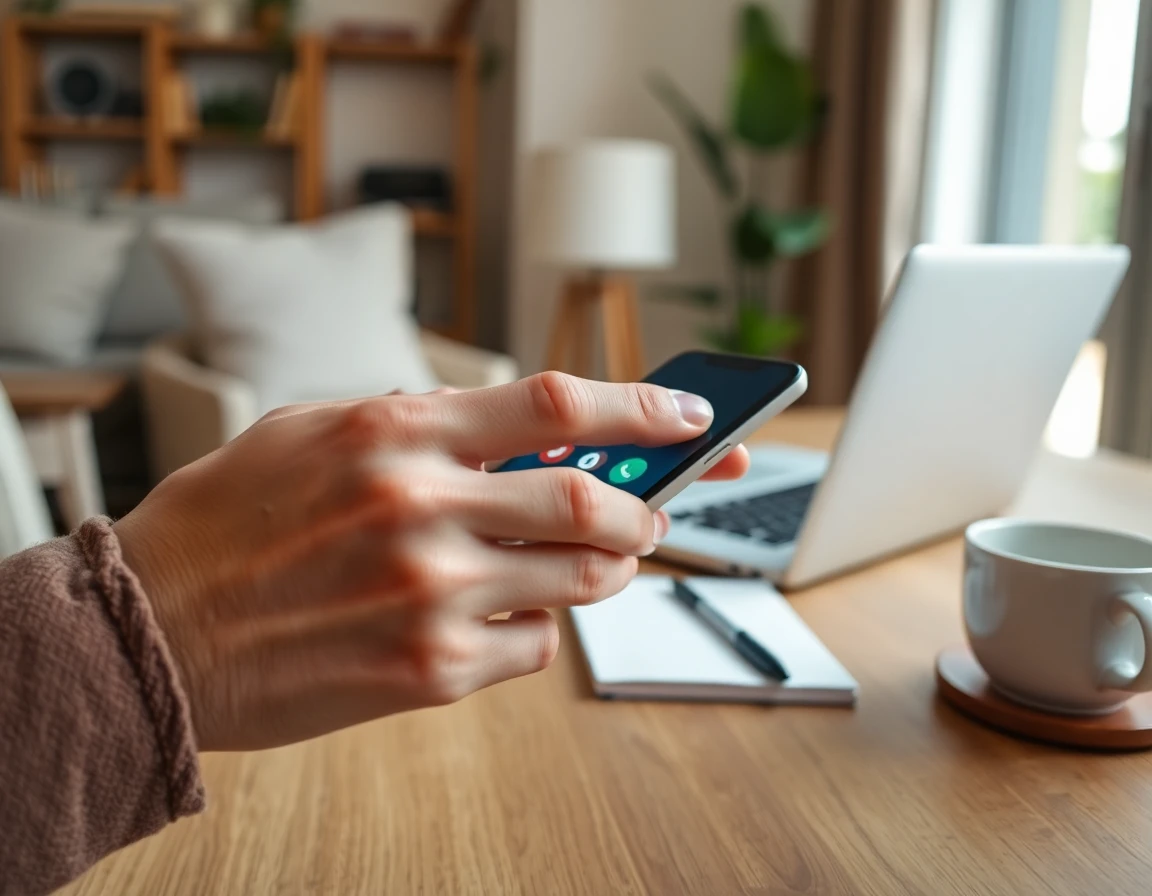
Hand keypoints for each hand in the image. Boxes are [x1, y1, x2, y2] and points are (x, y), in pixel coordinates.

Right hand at [115, 373, 748, 750]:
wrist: (151, 633)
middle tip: (649, 512)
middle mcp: (419, 507)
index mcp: (393, 431)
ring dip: (604, 568)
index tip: (690, 417)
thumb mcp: (312, 432)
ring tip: (589, 561)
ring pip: (579, 581)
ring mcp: (430, 595)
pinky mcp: (429, 671)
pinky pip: (533, 645)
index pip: (553, 405)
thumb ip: (418, 427)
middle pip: (589, 502)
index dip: (639, 407)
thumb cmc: (226, 524)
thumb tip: (520, 436)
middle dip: (640, 508)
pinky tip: (503, 616)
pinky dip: (540, 627)